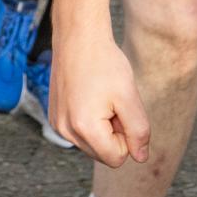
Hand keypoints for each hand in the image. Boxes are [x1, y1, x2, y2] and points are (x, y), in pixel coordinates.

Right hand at [52, 33, 150, 166]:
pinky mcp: (55, 117)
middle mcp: (65, 131)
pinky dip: (90, 120)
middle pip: (103, 154)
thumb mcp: (129, 97)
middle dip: (113, 132)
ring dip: (102, 126)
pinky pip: (80, 133)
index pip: (117, 159)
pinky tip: (88, 96)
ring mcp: (57, 124)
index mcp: (84, 128)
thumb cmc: (105, 63)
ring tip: (100, 98)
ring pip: (92, 144)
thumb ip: (138, 131)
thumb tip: (141, 157)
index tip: (121, 109)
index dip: (127, 137)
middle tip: (112, 102)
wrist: (78, 38)